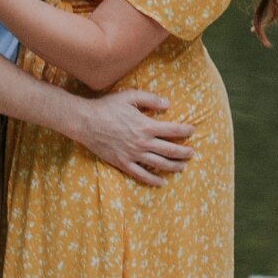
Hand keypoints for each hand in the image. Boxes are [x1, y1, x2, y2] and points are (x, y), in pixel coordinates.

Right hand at [71, 89, 195, 186]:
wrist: (86, 122)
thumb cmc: (107, 107)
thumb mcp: (130, 96)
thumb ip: (150, 99)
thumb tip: (168, 104)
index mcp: (146, 125)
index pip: (172, 130)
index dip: (184, 130)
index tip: (192, 130)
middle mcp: (142, 142)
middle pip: (169, 150)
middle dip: (183, 152)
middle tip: (192, 153)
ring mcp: (133, 155)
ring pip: (159, 164)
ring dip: (173, 166)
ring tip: (182, 166)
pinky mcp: (123, 163)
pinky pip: (141, 174)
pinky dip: (153, 180)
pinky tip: (161, 182)